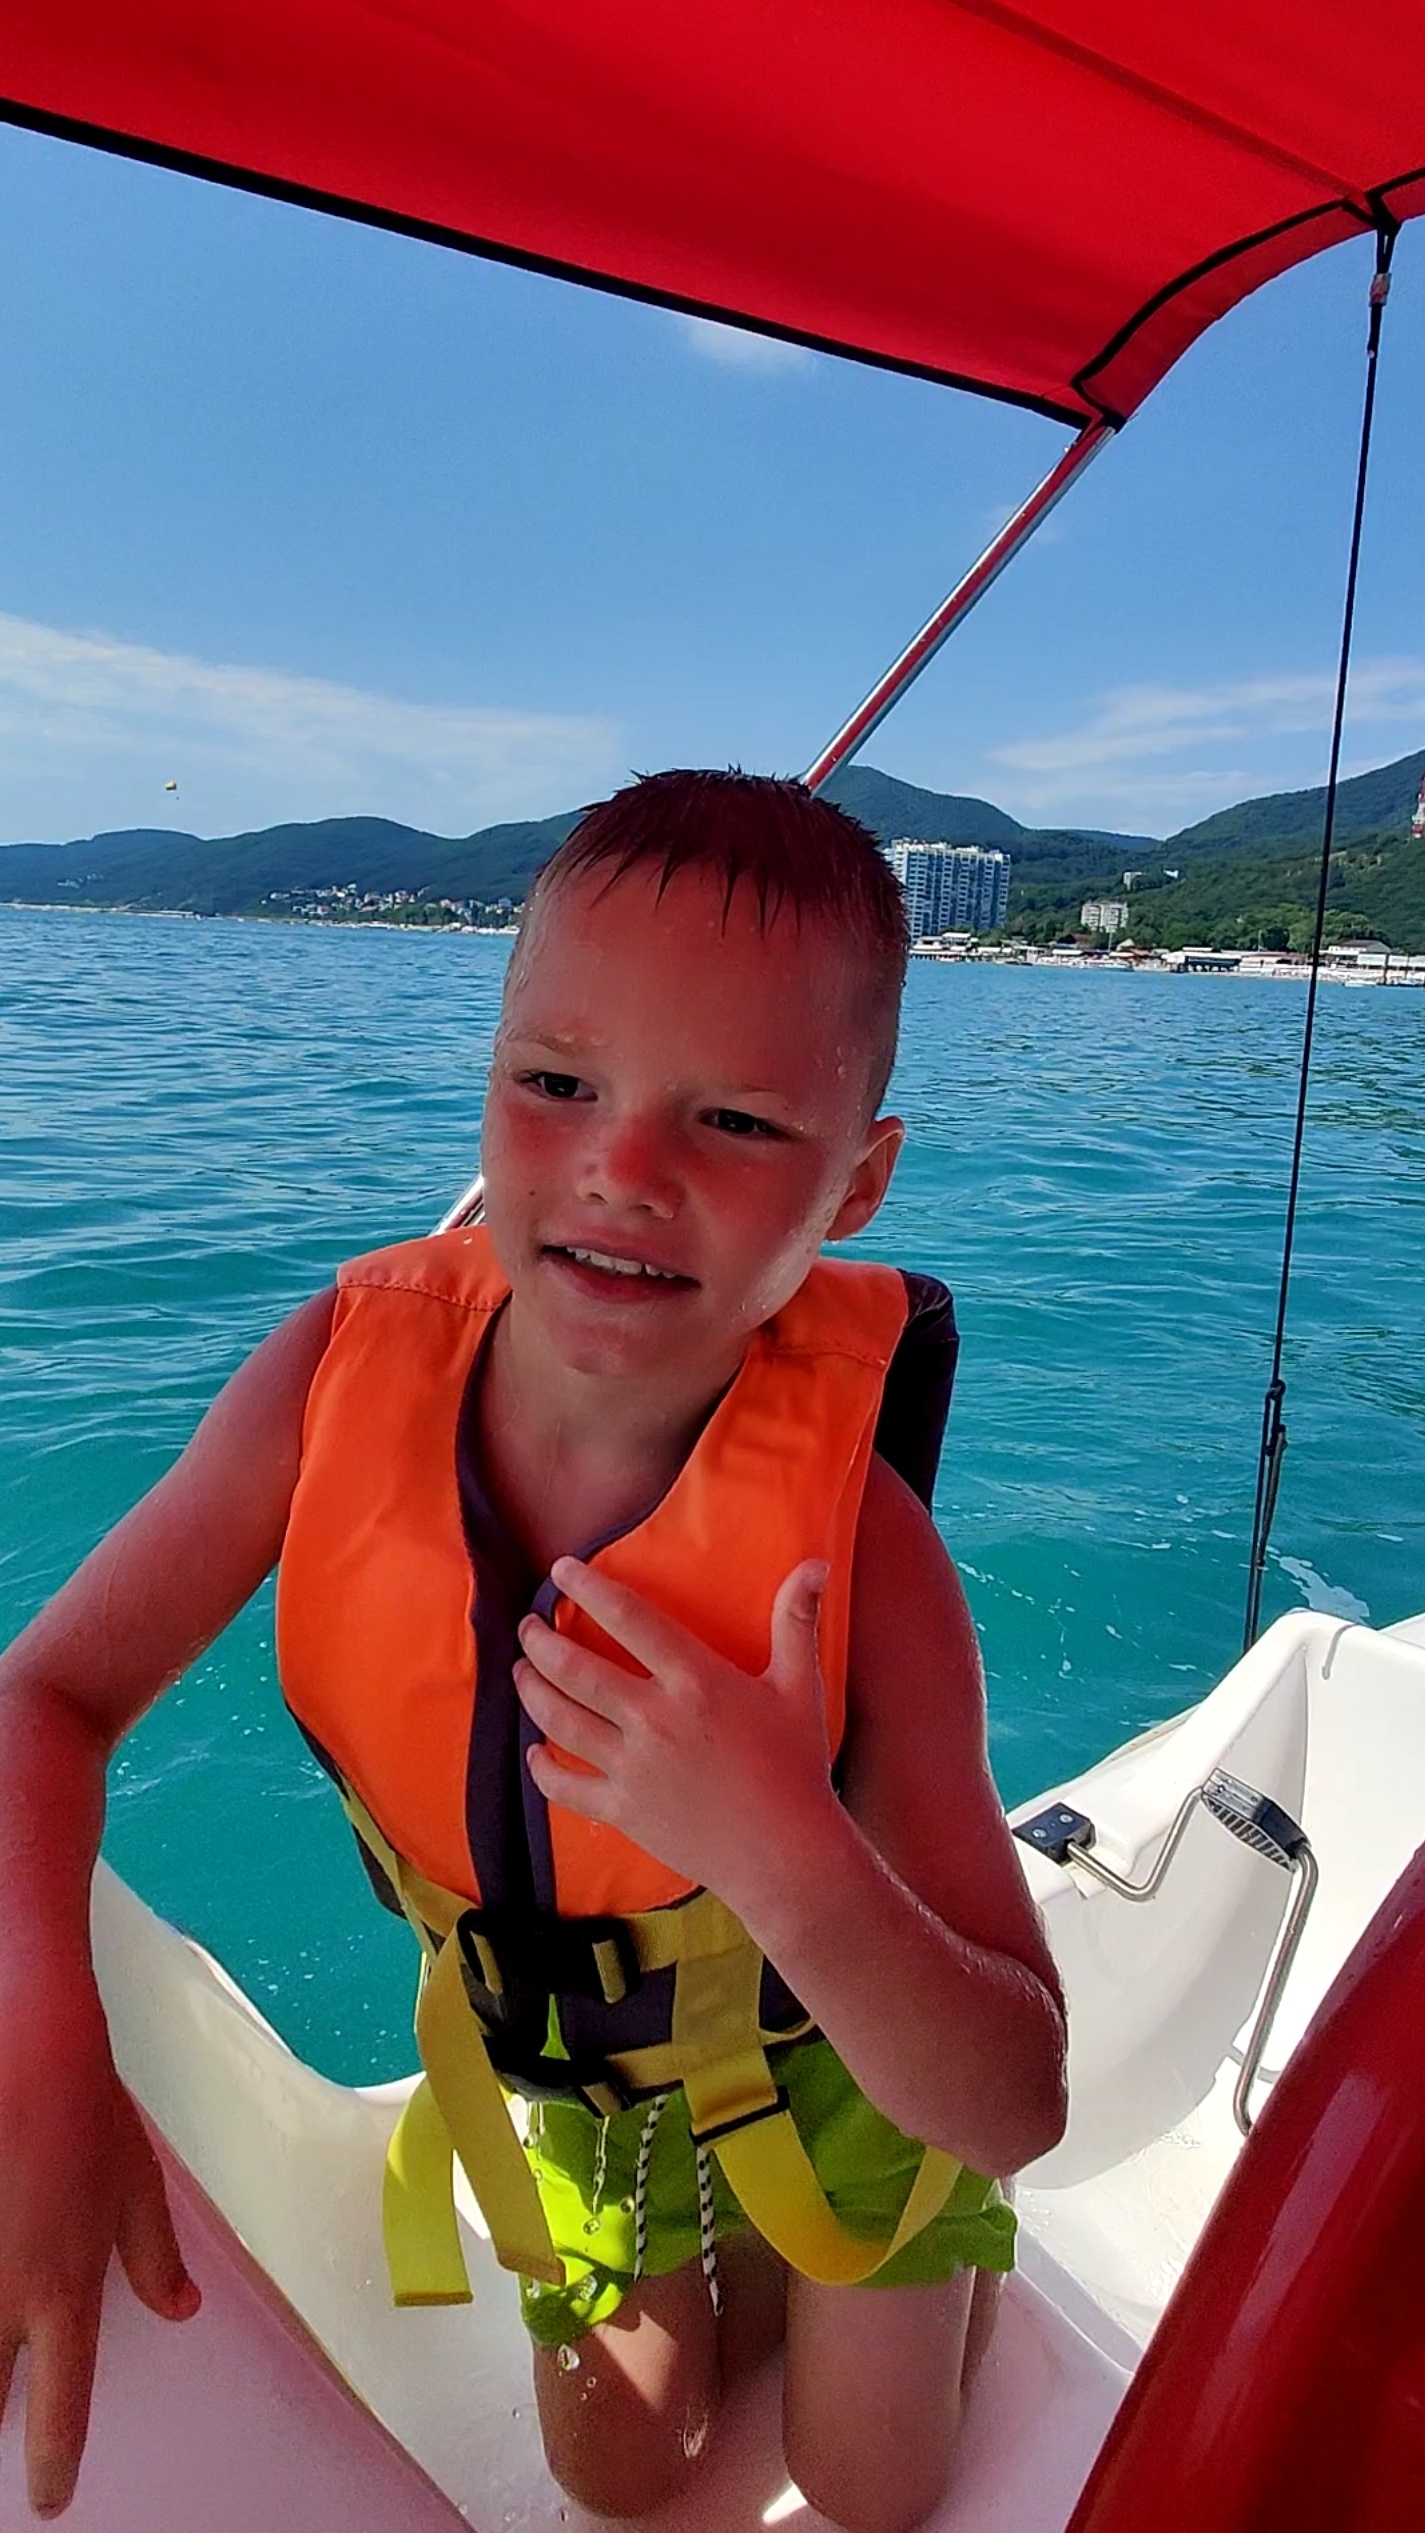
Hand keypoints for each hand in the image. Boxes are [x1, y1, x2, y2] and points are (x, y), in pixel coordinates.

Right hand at [0, 1991, 198, 2516]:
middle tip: (4, 2426)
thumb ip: (157, 2260)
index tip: (52, 2497)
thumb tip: (183, 2309)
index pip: (62, 2407)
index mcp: (65, 2293)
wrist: (30, 2053)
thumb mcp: (139, 2190)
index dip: (55, 2464)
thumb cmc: (88, 2119)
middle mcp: (5, 2299)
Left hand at [514, 1556, 840, 1915]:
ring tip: (521, 1671)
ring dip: (532, 1691)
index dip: (588, 1588)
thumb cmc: (795, 1768)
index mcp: (696, 1681)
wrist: (786, 1856)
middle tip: (527, 1625)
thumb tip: (816, 1564)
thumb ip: (796, 1621)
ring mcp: (634, 1768)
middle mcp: (655, 1719)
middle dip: (540, 1641)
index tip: (561, 1569)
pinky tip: (534, 1752)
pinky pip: (565, 1786)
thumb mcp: (800, 1687)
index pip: (629, 1619)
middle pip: (575, 1669)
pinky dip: (541, 1767)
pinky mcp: (623, 1810)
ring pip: (559, 1720)